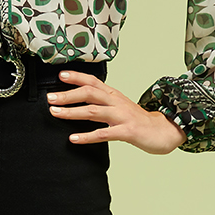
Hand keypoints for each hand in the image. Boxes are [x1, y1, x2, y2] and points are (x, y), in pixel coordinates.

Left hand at [47, 71, 185, 154]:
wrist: (164, 131)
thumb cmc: (139, 121)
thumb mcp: (120, 108)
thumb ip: (103, 104)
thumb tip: (80, 103)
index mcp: (114, 95)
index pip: (93, 81)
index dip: (77, 77)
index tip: (60, 76)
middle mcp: (117, 102)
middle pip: (90, 93)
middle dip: (68, 95)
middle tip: (50, 98)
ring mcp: (122, 116)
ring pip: (93, 111)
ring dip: (72, 112)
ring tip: (55, 113)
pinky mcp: (127, 131)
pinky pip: (103, 133)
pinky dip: (87, 136)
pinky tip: (74, 138)